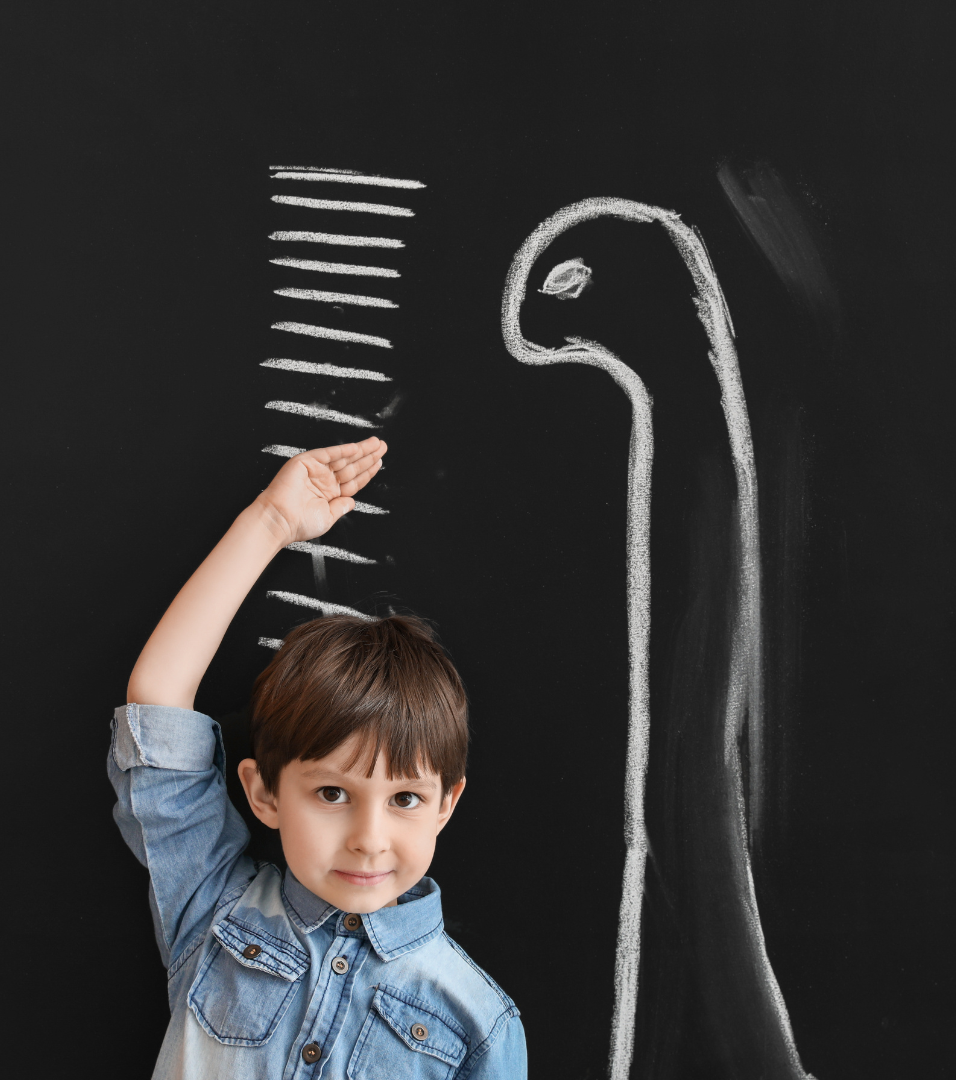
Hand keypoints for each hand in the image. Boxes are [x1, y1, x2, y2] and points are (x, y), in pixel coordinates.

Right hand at [253, 437, 386, 545]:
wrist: (280, 520)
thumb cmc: (300, 523)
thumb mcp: (328, 518)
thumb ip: (341, 507)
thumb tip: (352, 502)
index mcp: (329, 494)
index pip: (354, 480)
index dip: (367, 471)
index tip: (379, 463)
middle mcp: (324, 480)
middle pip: (351, 466)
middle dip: (368, 456)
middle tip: (383, 446)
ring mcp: (316, 470)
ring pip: (343, 458)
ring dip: (360, 450)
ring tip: (376, 443)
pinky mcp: (306, 462)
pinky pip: (328, 454)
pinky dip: (342, 450)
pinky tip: (356, 447)